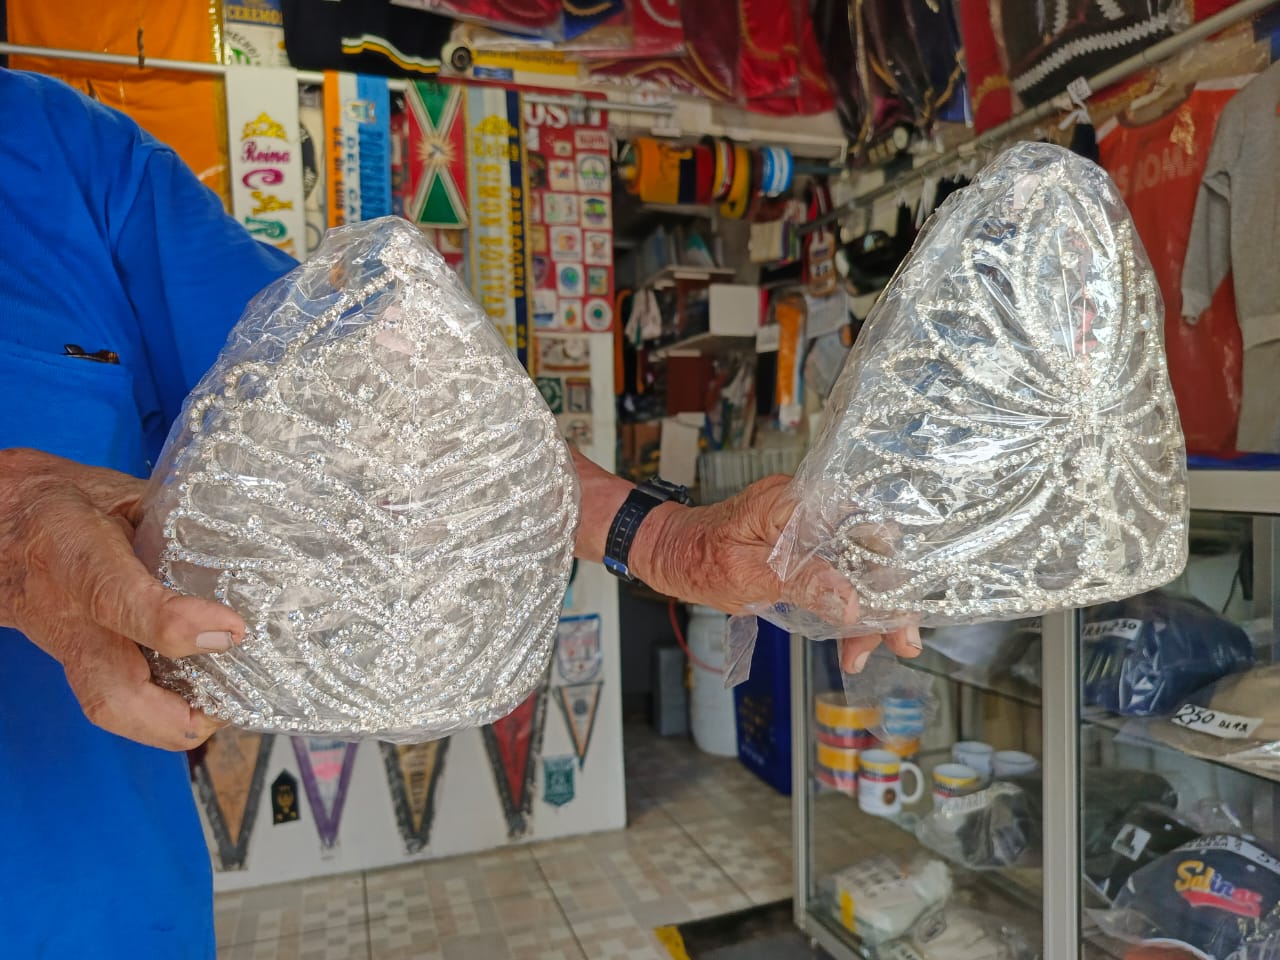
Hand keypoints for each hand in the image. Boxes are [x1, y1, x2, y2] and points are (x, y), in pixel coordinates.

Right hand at [0, 448, 243, 748]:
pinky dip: (158, 711)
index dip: (180, 626)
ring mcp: (66, 646)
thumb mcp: (115, 491)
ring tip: (222, 710)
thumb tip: (239, 546)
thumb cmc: (59, 502)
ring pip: (109, 709)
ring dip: (170, 724)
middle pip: (112, 693)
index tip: (232, 630)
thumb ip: (173, 518)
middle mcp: (69, 615)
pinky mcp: (71, 660)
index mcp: (79, 559)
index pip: (123, 603)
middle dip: (177, 718)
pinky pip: (112, 701)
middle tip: (228, 706)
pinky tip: (197, 698)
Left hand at [631, 474, 921, 669]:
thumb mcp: (747, 577)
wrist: (669, 551)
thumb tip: (851, 602)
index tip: (900, 610)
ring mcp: (808, 527)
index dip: (890, 569)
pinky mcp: (803, 546)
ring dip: (867, 612)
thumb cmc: (697, 557)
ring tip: (862, 654)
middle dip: (886, 600)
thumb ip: (800, 583)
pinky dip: (846, 606)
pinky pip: (837, 573)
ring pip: (857, 569)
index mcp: (795, 502)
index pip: (863, 525)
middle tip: (898, 643)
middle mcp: (808, 507)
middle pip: (868, 551)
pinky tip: (850, 639)